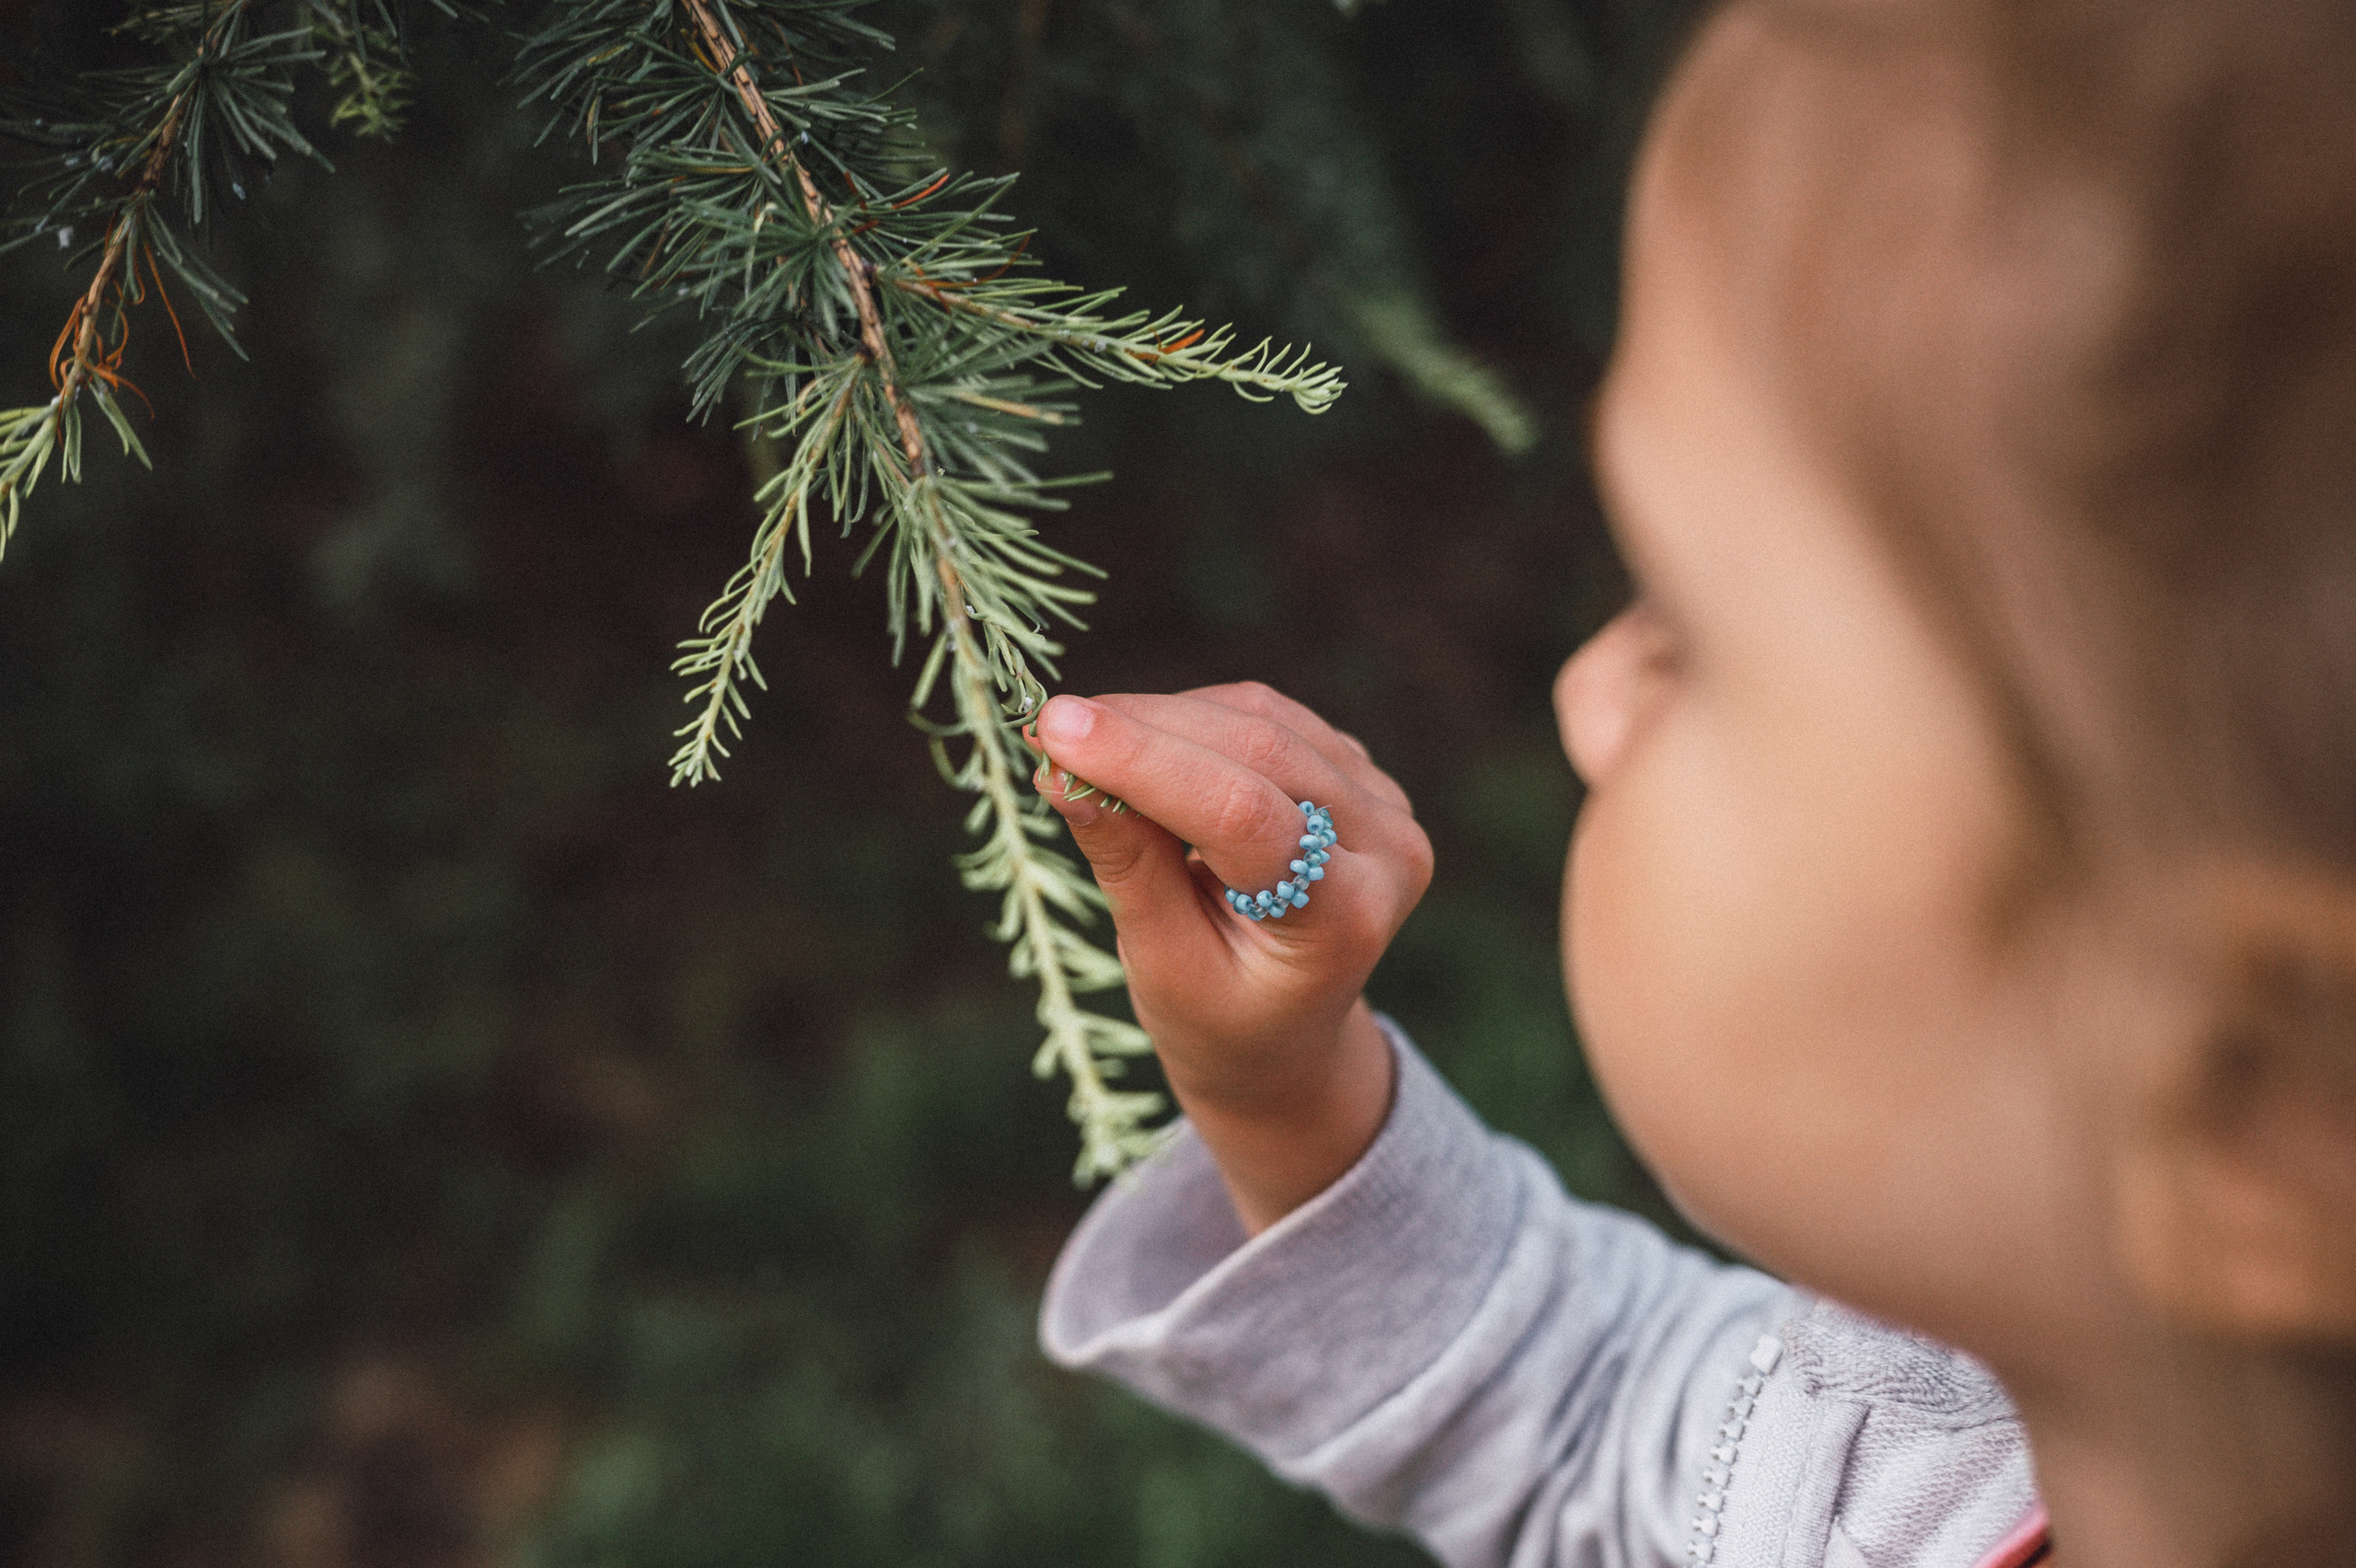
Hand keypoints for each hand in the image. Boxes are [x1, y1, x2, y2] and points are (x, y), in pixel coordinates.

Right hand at [1031, 682, 1432, 1230]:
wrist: (1288, 1039)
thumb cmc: (1220, 1021)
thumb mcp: (1164, 966)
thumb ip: (1128, 864)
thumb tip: (1061, 770)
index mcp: (1345, 918)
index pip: (1245, 815)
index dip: (1146, 762)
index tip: (1055, 730)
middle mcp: (1387, 850)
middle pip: (1258, 750)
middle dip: (1142, 729)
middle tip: (1047, 729)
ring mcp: (1384, 803)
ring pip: (1260, 718)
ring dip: (1160, 718)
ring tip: (1081, 745)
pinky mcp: (1356, 771)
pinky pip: (1268, 717)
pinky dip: (1192, 719)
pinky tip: (1139, 743)